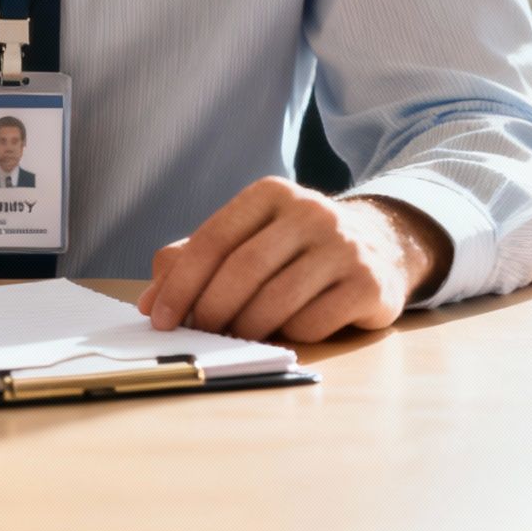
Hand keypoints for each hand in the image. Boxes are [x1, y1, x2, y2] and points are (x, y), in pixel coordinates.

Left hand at [135, 178, 453, 343]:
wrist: (381, 246)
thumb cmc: (296, 249)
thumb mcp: (248, 239)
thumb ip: (194, 262)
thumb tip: (150, 302)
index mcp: (273, 193)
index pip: (214, 239)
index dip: (181, 283)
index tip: (159, 318)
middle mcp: (312, 211)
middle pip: (243, 270)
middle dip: (210, 311)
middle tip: (198, 335)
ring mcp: (345, 246)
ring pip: (276, 301)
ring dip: (246, 329)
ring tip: (238, 336)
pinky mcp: (368, 283)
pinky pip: (312, 322)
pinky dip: (289, 334)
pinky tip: (290, 328)